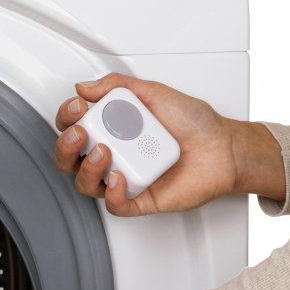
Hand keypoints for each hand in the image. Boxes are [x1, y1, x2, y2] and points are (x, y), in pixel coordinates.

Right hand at [54, 73, 284, 214]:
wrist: (223, 147)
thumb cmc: (194, 123)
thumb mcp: (154, 92)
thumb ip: (118, 85)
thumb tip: (85, 86)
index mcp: (112, 129)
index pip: (74, 127)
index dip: (67, 118)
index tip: (77, 106)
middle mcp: (114, 154)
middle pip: (70, 159)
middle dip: (66, 146)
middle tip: (80, 132)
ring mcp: (124, 177)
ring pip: (87, 184)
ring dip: (87, 168)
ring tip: (103, 152)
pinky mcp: (140, 199)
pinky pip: (116, 204)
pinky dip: (113, 193)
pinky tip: (119, 178)